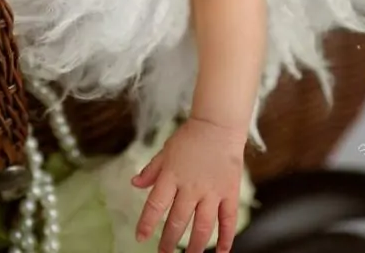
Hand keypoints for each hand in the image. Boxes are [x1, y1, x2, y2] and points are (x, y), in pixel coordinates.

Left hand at [132, 118, 245, 252]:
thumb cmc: (190, 137)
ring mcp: (212, 191)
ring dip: (196, 246)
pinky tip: (222, 252)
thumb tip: (134, 184)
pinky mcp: (229, 192)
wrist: (218, 124)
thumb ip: (151, 170)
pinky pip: (228, 219)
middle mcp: (191, 186)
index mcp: (172, 175)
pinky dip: (226, 238)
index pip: (155, 204)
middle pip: (178, 220)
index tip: (141, 238)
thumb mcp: (166, 150)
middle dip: (169, 241)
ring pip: (203, 226)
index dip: (147, 223)